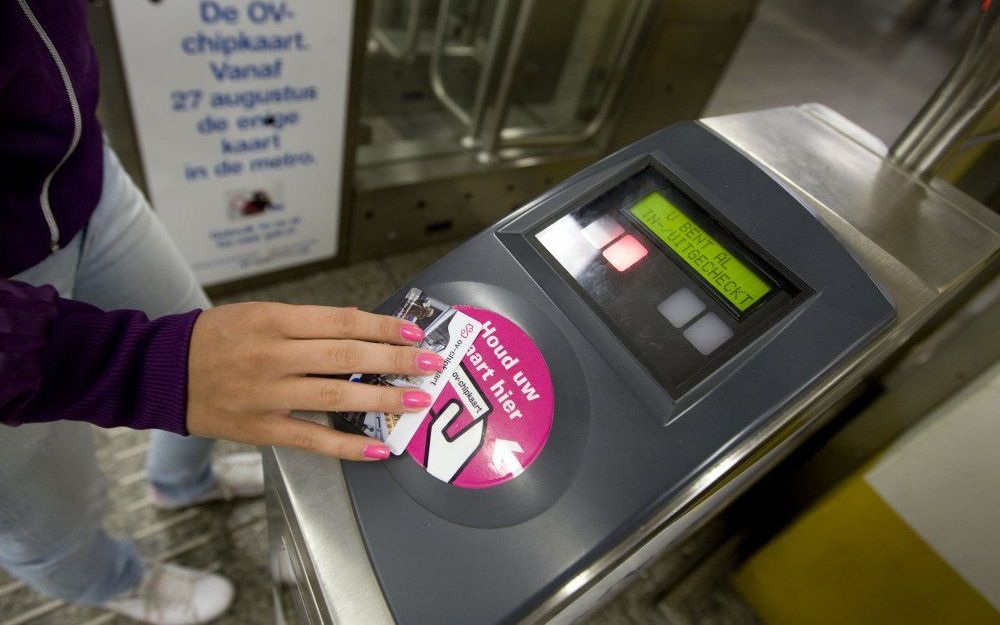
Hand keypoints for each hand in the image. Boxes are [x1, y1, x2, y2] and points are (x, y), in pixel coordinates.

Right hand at [186, 303, 442, 460]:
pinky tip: (377, 448)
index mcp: (275, 320)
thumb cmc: (216, 337)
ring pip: (336, 396)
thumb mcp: (260, 314)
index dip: (382, 327)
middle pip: (346, 357)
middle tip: (429, 365)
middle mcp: (274, 355)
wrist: (160, 371)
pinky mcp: (261, 428)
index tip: (413, 331)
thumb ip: (309, 323)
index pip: (342, 322)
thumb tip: (360, 327)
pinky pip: (312, 438)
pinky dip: (347, 446)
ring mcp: (267, 394)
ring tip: (415, 401)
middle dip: (395, 360)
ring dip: (382, 400)